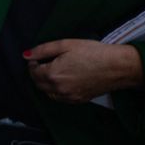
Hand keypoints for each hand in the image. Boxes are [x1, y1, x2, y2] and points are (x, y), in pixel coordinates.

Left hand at [25, 40, 144, 102]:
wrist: (119, 66)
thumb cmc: (94, 52)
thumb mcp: (66, 45)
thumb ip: (43, 50)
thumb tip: (26, 55)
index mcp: (53, 74)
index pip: (33, 72)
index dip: (33, 63)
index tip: (38, 58)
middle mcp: (59, 88)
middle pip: (38, 84)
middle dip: (37, 73)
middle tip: (44, 63)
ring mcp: (69, 96)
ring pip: (48, 92)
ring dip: (46, 83)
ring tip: (55, 71)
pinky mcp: (79, 100)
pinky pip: (60, 98)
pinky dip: (56, 91)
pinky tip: (64, 81)